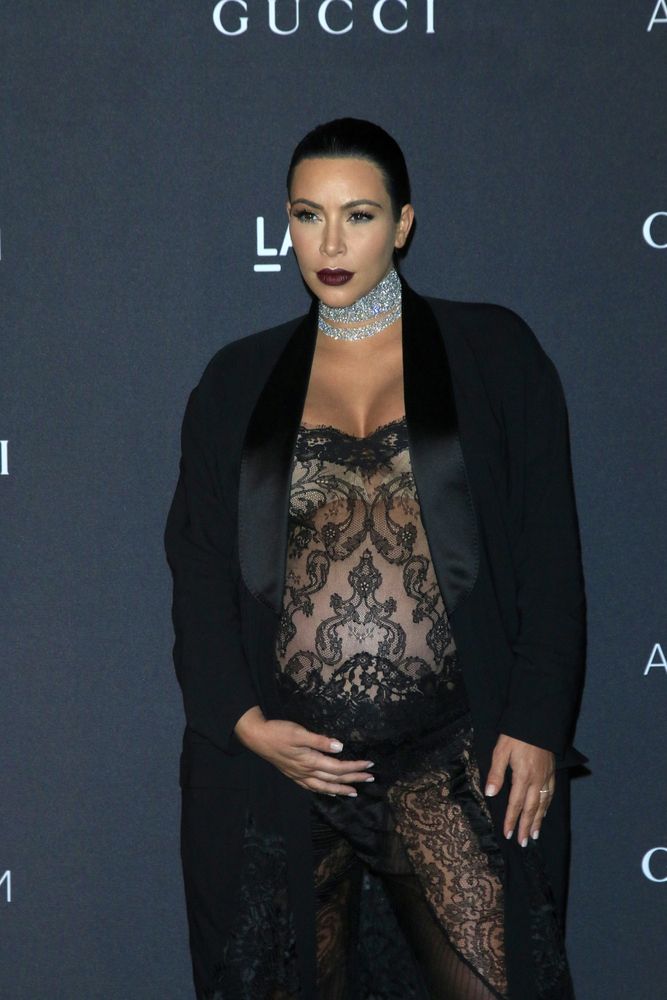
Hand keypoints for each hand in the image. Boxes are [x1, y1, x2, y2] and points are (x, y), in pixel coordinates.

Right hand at [234, 707, 373, 796]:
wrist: (257, 737)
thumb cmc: (278, 732)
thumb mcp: (299, 732)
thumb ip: (319, 741)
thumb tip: (339, 747)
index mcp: (310, 761)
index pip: (338, 767)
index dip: (355, 767)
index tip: (369, 764)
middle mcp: (306, 772)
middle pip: (334, 779)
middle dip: (353, 779)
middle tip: (370, 778)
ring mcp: (299, 775)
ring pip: (324, 787)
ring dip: (340, 789)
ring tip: (354, 792)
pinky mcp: (293, 774)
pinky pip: (312, 787)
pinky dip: (324, 790)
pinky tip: (329, 791)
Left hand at [484, 732, 554, 845]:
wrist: (538, 722)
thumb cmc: (516, 735)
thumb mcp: (501, 751)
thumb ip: (496, 773)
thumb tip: (490, 793)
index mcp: (523, 776)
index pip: (515, 804)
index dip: (512, 820)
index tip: (509, 834)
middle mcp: (537, 780)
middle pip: (531, 808)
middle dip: (526, 826)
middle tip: (524, 843)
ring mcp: (546, 776)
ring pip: (543, 804)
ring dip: (538, 820)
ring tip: (534, 834)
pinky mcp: (551, 772)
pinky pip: (550, 794)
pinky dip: (547, 807)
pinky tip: (544, 812)